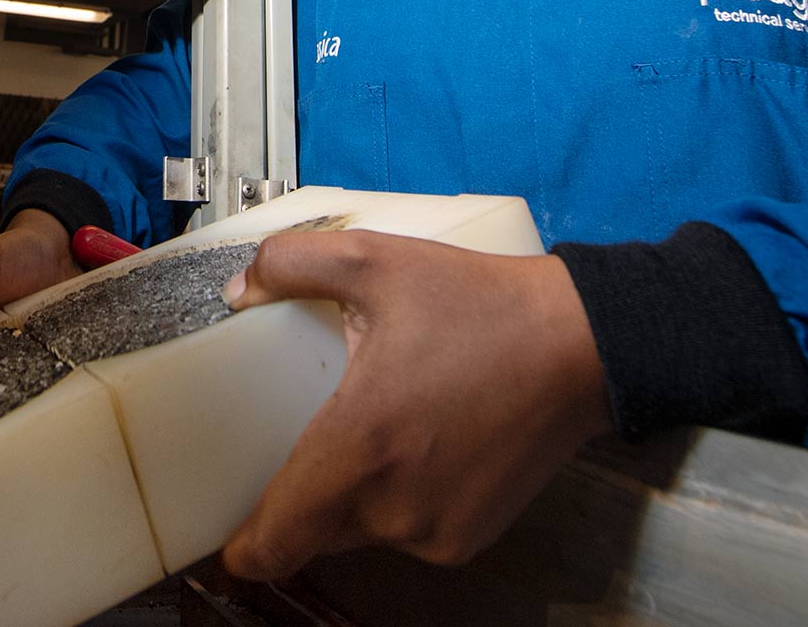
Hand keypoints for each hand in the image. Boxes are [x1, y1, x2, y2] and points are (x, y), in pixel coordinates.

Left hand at [218, 232, 613, 579]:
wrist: (582, 345)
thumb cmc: (482, 306)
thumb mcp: (376, 261)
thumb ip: (289, 266)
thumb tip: (237, 289)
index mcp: (360, 448)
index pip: (275, 541)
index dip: (243, 547)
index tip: (226, 533)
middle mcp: (394, 507)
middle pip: (312, 533)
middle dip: (298, 499)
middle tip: (302, 444)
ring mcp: (435, 531)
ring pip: (359, 532)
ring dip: (352, 496)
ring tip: (376, 429)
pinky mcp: (468, 539)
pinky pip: (406, 532)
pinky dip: (399, 501)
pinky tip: (419, 446)